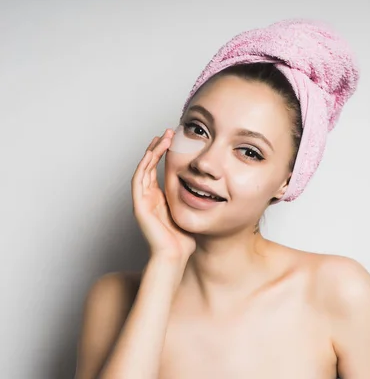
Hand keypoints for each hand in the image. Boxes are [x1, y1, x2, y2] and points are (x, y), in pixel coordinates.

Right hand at [131, 129, 195, 265]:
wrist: (174, 258)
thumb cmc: (184, 241)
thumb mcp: (192, 213)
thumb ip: (195, 200)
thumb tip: (212, 188)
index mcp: (159, 199)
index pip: (158, 170)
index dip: (164, 154)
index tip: (175, 139)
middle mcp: (149, 198)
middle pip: (149, 165)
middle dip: (158, 147)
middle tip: (168, 132)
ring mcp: (142, 201)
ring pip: (143, 169)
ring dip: (151, 152)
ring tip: (162, 137)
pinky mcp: (139, 206)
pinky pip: (138, 181)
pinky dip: (144, 165)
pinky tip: (153, 153)